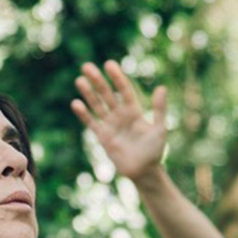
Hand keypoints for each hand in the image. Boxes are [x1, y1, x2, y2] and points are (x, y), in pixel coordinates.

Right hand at [71, 60, 167, 180]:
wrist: (143, 172)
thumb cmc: (154, 151)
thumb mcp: (159, 129)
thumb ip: (159, 109)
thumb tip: (161, 88)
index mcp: (134, 111)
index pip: (123, 90)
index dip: (116, 78)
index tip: (109, 65)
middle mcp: (120, 115)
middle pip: (106, 94)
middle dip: (97, 81)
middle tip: (86, 66)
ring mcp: (110, 125)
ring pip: (97, 105)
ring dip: (88, 93)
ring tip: (79, 80)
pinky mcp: (102, 137)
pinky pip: (91, 123)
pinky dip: (84, 114)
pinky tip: (76, 103)